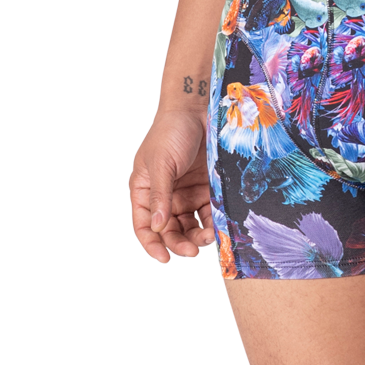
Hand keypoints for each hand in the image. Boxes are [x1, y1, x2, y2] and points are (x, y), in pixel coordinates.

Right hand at [129, 108, 214, 262]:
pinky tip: (218, 226)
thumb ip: (161, 195)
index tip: (165, 257)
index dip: (153, 244)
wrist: (197, 107)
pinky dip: (213, 221)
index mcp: (146, 191)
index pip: (145, 226)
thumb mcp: (162, 163)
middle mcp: (166, 195)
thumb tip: (157, 227)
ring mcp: (186, 192)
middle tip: (194, 249)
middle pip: (170, 229)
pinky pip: (208, 210)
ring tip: (208, 237)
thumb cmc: (171, 130)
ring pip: (190, 224)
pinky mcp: (206, 186)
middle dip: (180, 242)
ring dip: (197, 235)